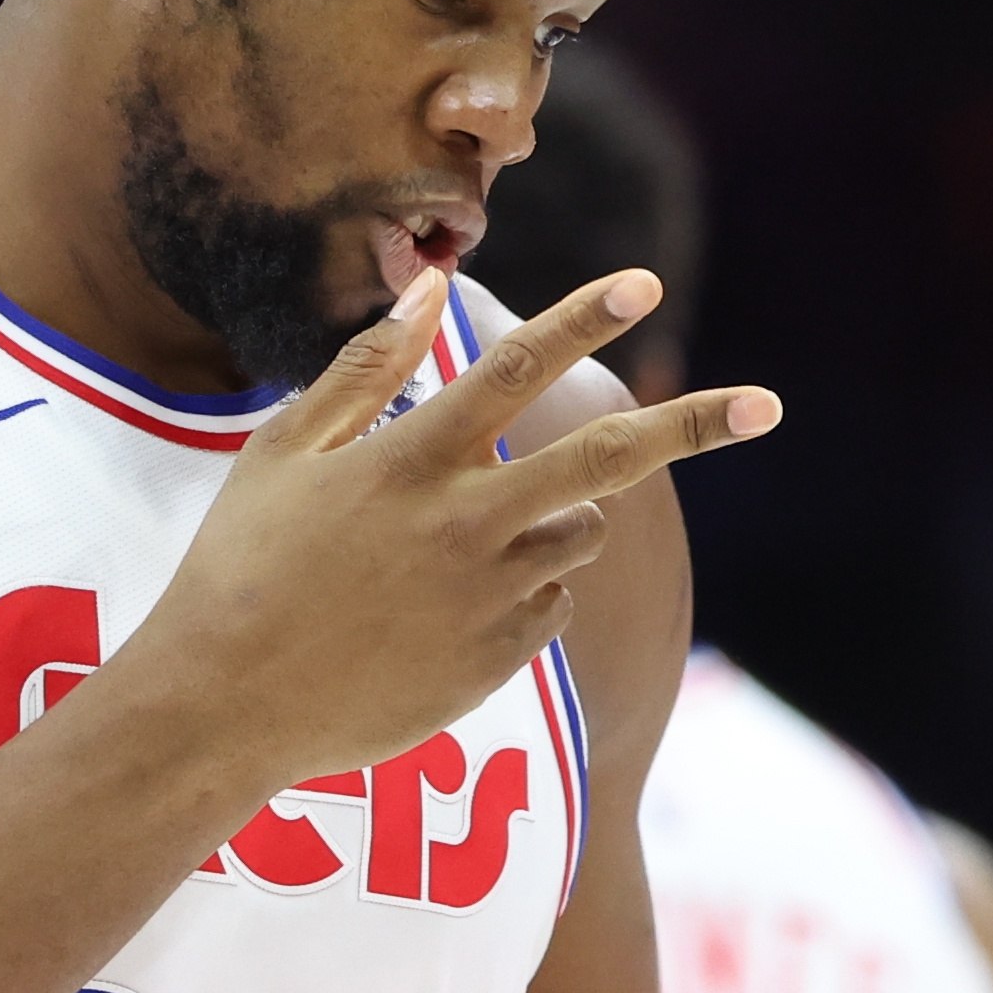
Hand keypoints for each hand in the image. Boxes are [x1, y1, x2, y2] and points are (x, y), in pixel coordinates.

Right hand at [124, 267, 779, 790]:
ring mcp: (489, 596)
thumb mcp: (281, 454)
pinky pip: (554, 601)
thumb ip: (365, 370)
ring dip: (558, 513)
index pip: (515, 370)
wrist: (224, 708)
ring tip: (468, 538)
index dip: (582, 319)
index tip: (643, 283)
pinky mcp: (499, 659)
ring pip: (582, 531)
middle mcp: (464, 523)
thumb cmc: (238, 568)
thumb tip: (430, 290)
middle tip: (767, 405)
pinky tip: (447, 604)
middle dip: (694, 424)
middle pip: (608, 457)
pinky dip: (527, 585)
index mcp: (408, 462)